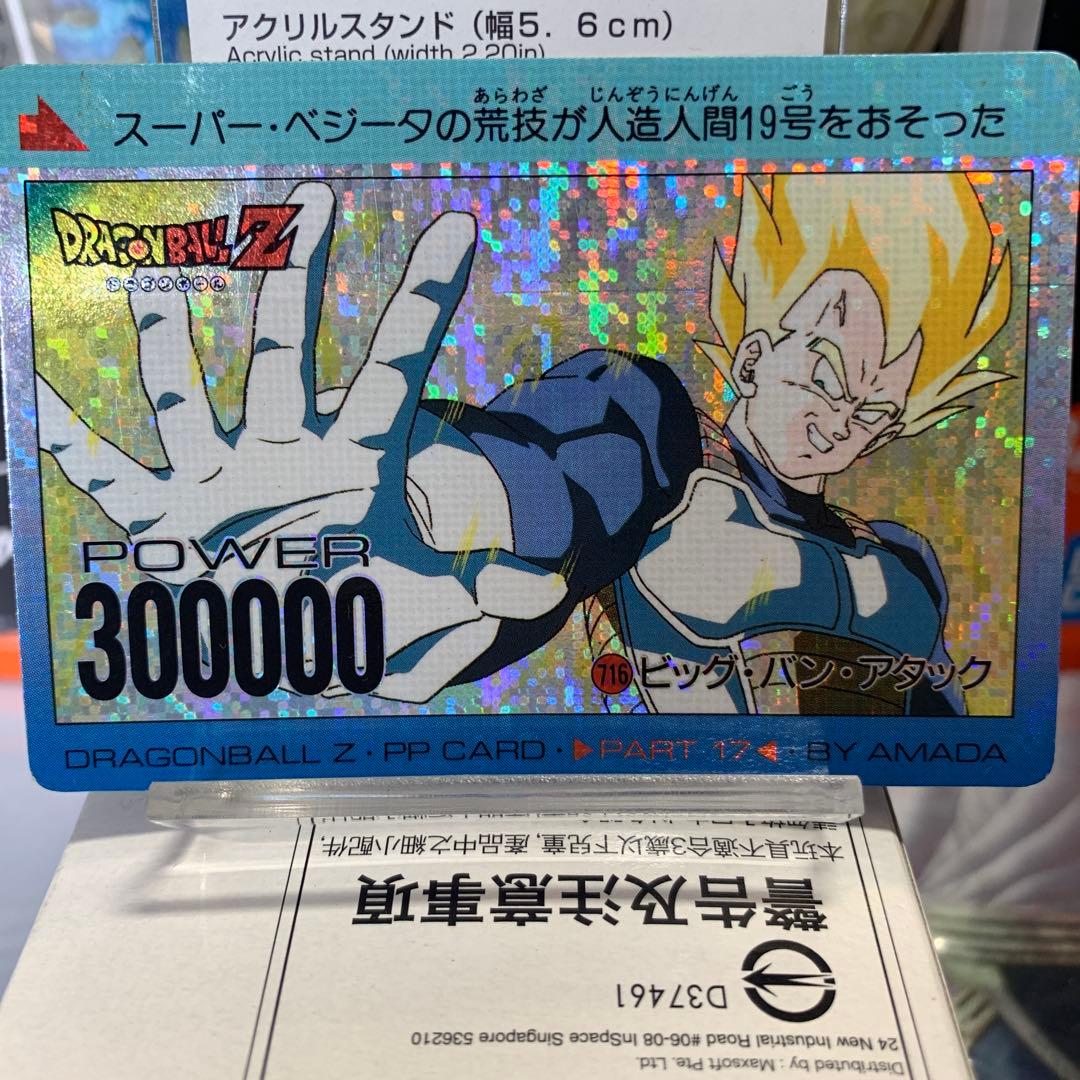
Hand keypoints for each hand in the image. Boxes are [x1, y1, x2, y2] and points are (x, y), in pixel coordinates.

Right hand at [38, 182, 565, 701]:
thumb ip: (487, 583)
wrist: (308, 633)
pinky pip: (113, 480)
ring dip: (168, 346)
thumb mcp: (431, 597)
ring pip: (187, 399)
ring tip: (154, 278)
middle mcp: (282, 451)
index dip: (424, 303)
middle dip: (295, 279)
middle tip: (310, 197)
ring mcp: (220, 480)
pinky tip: (36, 408)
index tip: (458, 230)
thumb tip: (548, 584)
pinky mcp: (169, 519)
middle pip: (286, 352)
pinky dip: (75, 450)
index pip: (395, 368)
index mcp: (353, 460)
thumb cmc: (366, 602)